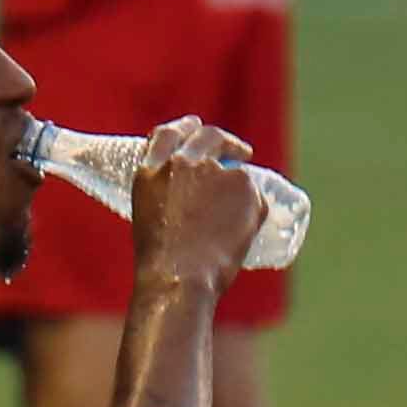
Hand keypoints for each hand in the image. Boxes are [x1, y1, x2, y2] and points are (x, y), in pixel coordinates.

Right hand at [124, 116, 263, 291]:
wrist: (179, 280)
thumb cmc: (162, 265)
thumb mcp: (151, 221)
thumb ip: (170, 200)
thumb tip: (201, 202)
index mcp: (152, 171)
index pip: (169, 135)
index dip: (185, 129)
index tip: (195, 127)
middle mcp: (182, 162)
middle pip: (209, 137)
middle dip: (227, 142)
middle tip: (241, 152)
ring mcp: (214, 170)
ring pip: (237, 176)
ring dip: (240, 194)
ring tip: (234, 228)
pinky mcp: (242, 184)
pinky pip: (256, 200)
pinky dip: (253, 216)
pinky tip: (241, 239)